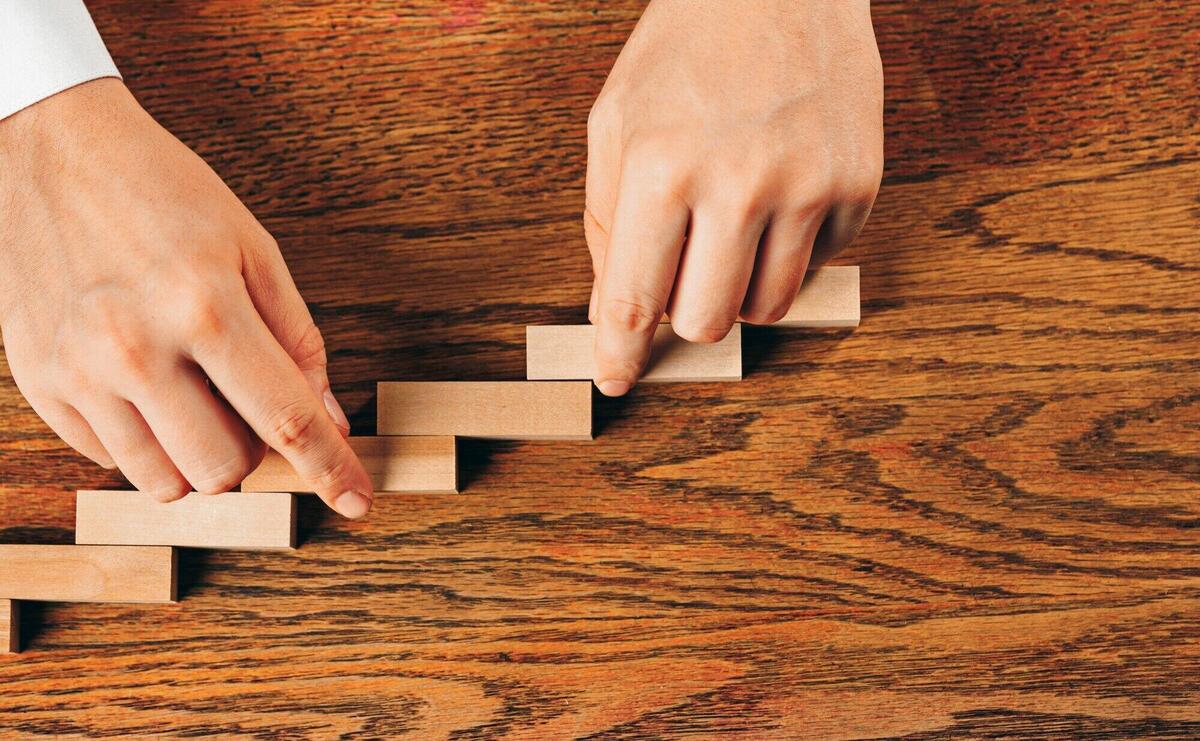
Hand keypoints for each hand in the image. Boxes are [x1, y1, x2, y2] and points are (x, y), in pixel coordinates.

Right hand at [0, 79, 373, 517]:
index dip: (331, 470)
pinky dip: (146, 441)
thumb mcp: (253, 248)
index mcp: (204, 305)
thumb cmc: (163, 193)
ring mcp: (78, 371)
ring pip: (167, 482)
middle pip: (226, 467)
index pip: (286, 419)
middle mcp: (135, 347)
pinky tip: (146, 385)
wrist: (52, 150)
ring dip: (199, 456)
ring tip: (194, 394)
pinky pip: (113, 460)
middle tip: (245, 399)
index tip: (357, 500)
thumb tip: (330, 420)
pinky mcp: (40, 383)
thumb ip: (297, 340)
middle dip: (254, 450)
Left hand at [585, 0, 882, 394]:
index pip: (633, 299)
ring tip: (731, 230)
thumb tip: (611, 312)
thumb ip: (605, 222)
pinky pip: (817, 268)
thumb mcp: (615, 122)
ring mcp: (808, 186)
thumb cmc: (687, 51)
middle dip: (684, 311)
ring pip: (766, 310)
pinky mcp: (857, 186)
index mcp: (661, 168)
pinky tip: (778, 197)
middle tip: (684, 271)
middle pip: (704, 322)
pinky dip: (789, 252)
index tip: (614, 380)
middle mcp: (738, 184)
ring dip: (738, 289)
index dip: (619, 353)